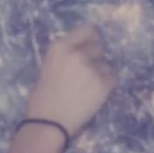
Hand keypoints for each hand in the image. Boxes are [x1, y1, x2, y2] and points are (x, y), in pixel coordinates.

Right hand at [26, 24, 115, 138]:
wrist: (48, 123)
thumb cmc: (41, 98)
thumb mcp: (47, 66)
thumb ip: (65, 56)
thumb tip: (82, 51)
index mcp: (60, 47)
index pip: (87, 29)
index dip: (90, 38)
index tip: (89, 47)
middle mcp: (77, 53)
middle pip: (98, 46)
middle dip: (95, 57)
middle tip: (87, 72)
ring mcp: (91, 68)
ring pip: (106, 64)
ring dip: (100, 73)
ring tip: (87, 88)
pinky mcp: (103, 84)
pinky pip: (112, 78)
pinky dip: (106, 86)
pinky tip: (93, 95)